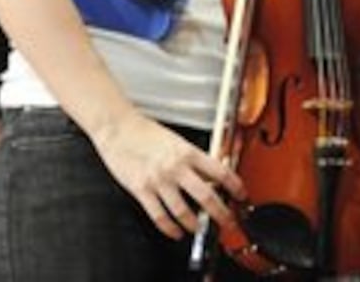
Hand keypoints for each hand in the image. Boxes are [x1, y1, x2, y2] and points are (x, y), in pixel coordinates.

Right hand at [89, 109, 245, 239]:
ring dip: (194, 225)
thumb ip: (192, 158)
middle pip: (206, 196)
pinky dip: (170, 229)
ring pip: (183, 211)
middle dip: (221, 214)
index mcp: (187, 151)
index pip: (220, 171)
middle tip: (228, 222)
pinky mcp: (142, 190)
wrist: (118, 127)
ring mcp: (159, 180)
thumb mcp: (175, 139)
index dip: (235, 186)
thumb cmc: (144, 131)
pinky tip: (175, 232)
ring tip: (198, 229)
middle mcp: (175, 167)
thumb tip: (210, 174)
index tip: (241, 195)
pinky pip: (159, 216)